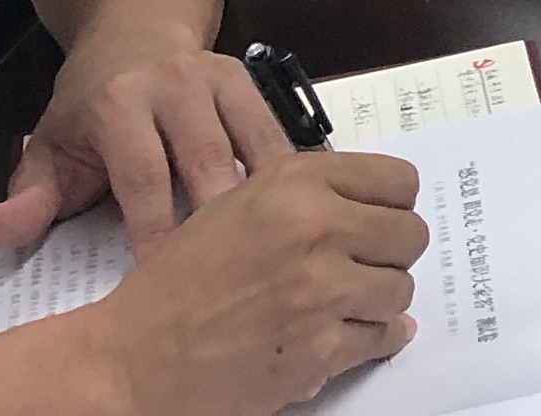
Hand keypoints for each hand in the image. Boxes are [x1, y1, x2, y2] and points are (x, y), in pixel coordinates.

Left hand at [0, 33, 288, 252]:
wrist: (133, 35)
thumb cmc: (87, 111)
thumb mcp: (48, 149)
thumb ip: (29, 198)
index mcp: (118, 102)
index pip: (142, 174)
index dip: (156, 229)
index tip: (166, 280)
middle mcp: (174, 82)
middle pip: (207, 159)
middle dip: (221, 219)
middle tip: (233, 275)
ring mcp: (219, 76)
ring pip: (253, 144)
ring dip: (267, 198)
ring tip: (275, 249)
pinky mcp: (251, 78)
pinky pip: (276, 130)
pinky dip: (289, 172)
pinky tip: (297, 212)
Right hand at [81, 150, 427, 412]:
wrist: (131, 359)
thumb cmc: (177, 286)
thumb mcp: (237, 208)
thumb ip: (308, 196)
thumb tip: (379, 208)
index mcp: (295, 183)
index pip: (399, 181)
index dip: (390, 207)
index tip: (377, 223)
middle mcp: (314, 227)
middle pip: (410, 235)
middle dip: (388, 256)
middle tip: (358, 270)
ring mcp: (320, 289)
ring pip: (400, 289)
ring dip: (376, 303)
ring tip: (337, 307)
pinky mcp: (320, 347)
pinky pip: (382, 337)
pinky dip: (367, 342)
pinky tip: (338, 337)